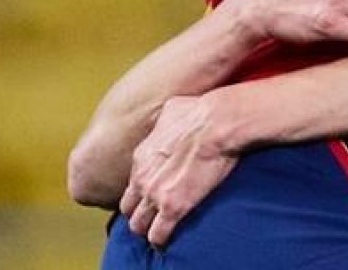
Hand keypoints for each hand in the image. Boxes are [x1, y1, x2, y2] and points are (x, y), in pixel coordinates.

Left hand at [120, 94, 235, 247]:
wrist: (218, 122)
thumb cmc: (200, 111)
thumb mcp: (172, 109)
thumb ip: (162, 122)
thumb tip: (168, 120)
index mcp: (141, 157)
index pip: (131, 184)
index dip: (141, 191)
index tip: (152, 192)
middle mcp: (143, 178)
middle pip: (128, 209)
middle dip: (139, 213)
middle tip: (153, 214)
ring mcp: (156, 195)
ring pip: (138, 226)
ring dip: (148, 228)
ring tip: (161, 228)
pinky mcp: (173, 208)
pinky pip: (158, 235)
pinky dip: (162, 238)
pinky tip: (169, 237)